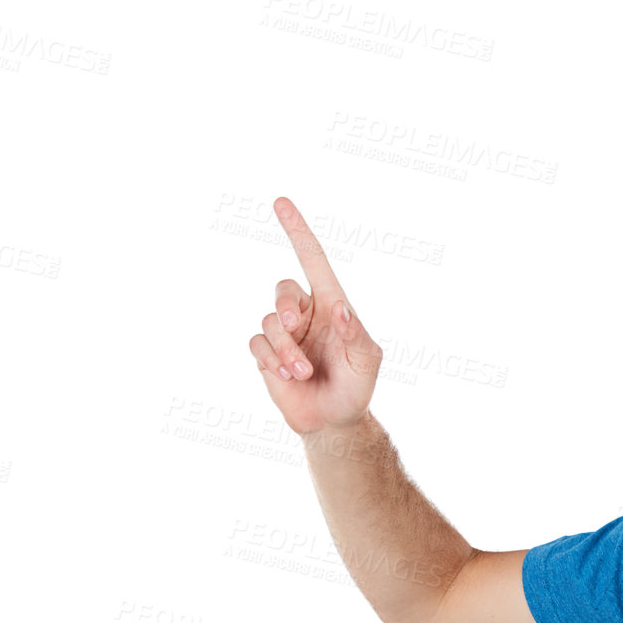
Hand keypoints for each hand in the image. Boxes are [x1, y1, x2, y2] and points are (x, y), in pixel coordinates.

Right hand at [246, 197, 382, 437]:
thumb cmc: (357, 386)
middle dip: (285, 307)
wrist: (334, 420)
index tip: (281, 202)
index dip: (298, 231)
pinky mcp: (266, 353)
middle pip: (283, 290)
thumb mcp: (366, 361)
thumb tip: (339, 309)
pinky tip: (288, 376)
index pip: (313, 260)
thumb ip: (356, 334)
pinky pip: (256, 343)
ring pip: (269, 322)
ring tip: (302, 372)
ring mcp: (284, 333)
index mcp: (331, 304)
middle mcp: (305, 313)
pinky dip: (271, 359)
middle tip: (293, 326)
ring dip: (285, 348)